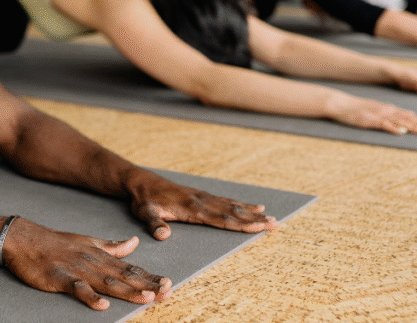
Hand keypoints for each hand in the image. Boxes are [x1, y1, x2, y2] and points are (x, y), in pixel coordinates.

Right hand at [1, 218, 171, 309]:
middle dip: (146, 284)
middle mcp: (94, 263)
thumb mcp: (89, 242)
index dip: (150, 277)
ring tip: (146, 297)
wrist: (25, 239)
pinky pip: (77, 289)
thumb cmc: (57, 244)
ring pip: (107, 282)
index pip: (131, 268)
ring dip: (127, 290)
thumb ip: (113, 246)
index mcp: (101, 256)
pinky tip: (102, 305)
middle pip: (124, 276)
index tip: (169, 284)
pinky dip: (90, 297)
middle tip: (167, 291)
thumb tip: (134, 243)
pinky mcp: (60, 278)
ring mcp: (78, 270)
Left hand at [127, 171, 277, 240]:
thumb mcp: (145, 213)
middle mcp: (202, 201)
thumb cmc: (144, 200)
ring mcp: (203, 197)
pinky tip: (251, 206)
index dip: (241, 224)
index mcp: (192, 208)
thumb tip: (163, 235)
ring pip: (232, 205)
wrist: (141, 182)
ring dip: (251, 212)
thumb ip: (155, 224)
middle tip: (275, 223)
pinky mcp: (201, 195)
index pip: (221, 219)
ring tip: (270, 217)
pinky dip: (240, 204)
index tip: (259, 226)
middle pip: (233, 212)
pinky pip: (225, 200)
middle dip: (254, 219)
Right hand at [327, 93, 416, 134]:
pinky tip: (401, 132)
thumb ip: (392, 117)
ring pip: (399, 121)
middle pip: (409, 118)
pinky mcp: (369, 120)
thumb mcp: (377, 111)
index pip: (411, 116)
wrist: (340, 104)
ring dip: (413, 126)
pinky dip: (393, 128)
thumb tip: (407, 123)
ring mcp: (378, 115)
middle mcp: (387, 110)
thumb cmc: (358, 110)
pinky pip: (383, 124)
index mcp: (390, 109)